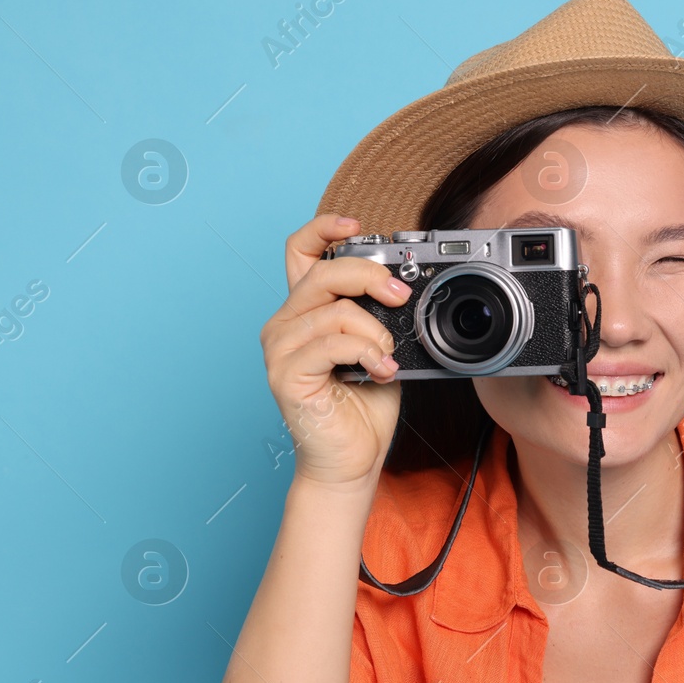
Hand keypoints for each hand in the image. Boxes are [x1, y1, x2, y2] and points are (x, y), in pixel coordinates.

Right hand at [260, 214, 410, 488]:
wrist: (352, 459)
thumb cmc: (364, 405)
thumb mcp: (379, 346)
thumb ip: (378, 315)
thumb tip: (403, 288)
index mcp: (306, 312)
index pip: (301, 253)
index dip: (323, 229)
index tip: (355, 224)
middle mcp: (286, 325)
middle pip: (322, 274)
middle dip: (369, 276)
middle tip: (400, 296)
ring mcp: (280, 350)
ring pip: (332, 311)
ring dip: (373, 331)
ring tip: (386, 358)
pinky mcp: (285, 376)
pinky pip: (331, 344)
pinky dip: (366, 353)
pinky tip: (380, 371)